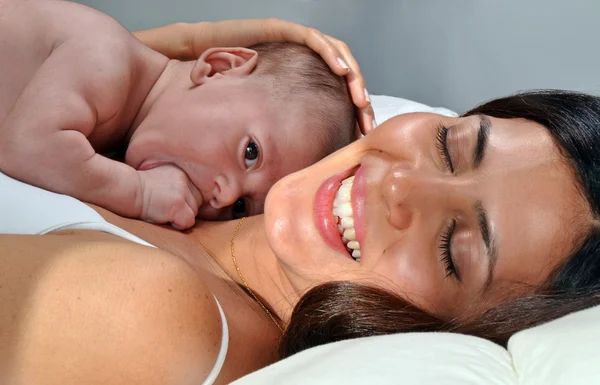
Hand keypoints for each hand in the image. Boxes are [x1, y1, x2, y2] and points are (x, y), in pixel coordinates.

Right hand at [137, 164, 201, 229]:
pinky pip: (188, 221)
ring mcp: (181, 190)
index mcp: (181, 171)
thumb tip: (192, 202)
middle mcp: (185, 178)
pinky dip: (177, 224)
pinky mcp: (177, 203)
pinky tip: (163, 216)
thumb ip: (177, 186)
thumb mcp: (161, 180)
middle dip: (183, 209)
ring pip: (194, 213)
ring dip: (179, 216)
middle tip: (163, 206)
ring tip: (162, 210)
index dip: (183, 202)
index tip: (166, 200)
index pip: (195, 193)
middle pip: (197, 203)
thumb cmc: (138, 191)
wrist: (125, 190)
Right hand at [189, 18, 375, 133]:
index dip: (353, 112)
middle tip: (368, 121)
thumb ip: (281, 130)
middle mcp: (303, 61)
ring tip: (360, 99)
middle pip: (344, 76)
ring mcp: (294, 43)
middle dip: (360, 99)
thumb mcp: (261, 115)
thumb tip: (295, 162)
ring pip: (337, 55)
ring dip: (352, 76)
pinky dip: (331, 53)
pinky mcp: (284, 31)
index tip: (362, 134)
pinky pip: (314, 39)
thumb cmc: (227, 88)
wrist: (198, 57)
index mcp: (303, 81)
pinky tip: (342, 70)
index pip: (338, 94)